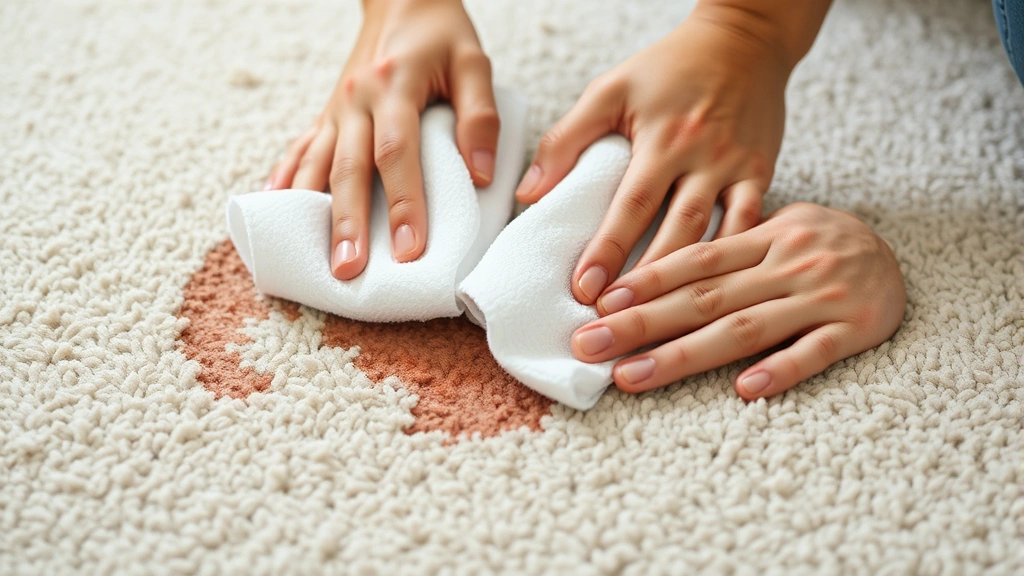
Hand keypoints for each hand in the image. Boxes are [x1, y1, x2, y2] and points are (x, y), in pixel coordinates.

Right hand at [266, 0, 498, 279]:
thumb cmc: (441, 34)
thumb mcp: (473, 62)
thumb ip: (480, 117)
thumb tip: (482, 175)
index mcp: (394, 85)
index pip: (397, 153)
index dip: (403, 202)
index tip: (410, 248)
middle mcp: (356, 99)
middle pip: (348, 169)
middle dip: (348, 223)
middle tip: (349, 270)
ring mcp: (335, 108)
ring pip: (317, 166)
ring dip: (314, 215)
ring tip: (313, 260)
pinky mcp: (326, 115)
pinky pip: (301, 150)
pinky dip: (286, 180)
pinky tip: (276, 209)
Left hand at [515, 4, 805, 304]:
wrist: (743, 40)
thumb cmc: (668, 67)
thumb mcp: (611, 90)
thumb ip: (567, 139)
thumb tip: (529, 193)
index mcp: (663, 138)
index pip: (631, 203)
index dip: (607, 248)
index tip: (584, 289)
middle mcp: (703, 156)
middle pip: (674, 229)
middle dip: (646, 281)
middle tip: (619, 323)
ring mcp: (738, 168)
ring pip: (715, 237)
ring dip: (686, 284)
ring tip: (660, 326)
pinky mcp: (762, 174)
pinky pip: (750, 225)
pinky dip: (733, 261)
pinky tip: (718, 299)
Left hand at [569, 203, 905, 400]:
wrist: (903, 249)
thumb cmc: (820, 241)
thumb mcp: (773, 225)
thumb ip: (726, 247)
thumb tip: (655, 267)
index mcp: (764, 236)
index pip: (694, 260)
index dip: (645, 281)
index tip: (598, 302)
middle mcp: (787, 263)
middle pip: (704, 297)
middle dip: (640, 323)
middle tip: (589, 345)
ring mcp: (822, 296)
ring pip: (745, 328)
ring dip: (683, 355)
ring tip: (631, 376)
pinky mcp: (858, 327)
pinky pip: (815, 351)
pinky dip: (780, 370)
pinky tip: (743, 391)